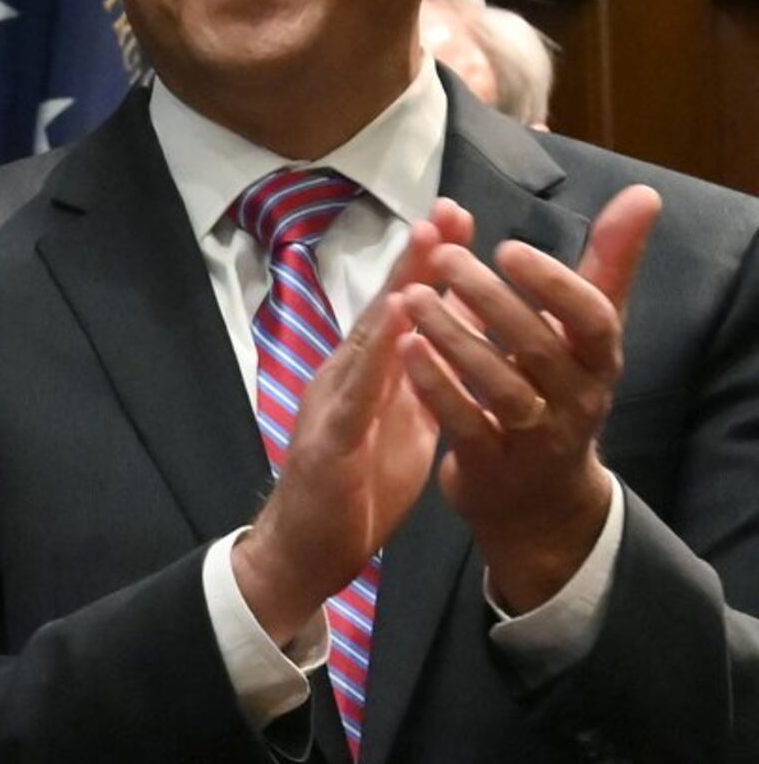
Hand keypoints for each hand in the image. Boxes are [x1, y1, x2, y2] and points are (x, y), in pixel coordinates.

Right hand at [232, 208, 449, 639]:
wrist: (305, 555)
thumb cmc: (351, 494)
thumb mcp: (400, 431)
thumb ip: (420, 385)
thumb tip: (450, 343)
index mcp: (367, 379)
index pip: (400, 312)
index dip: (427, 266)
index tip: (458, 219)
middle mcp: (344, 379)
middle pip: (383, 307)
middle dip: (416, 257)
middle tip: (447, 208)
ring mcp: (332, 405)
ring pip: (368, 336)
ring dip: (398, 285)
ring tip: (428, 241)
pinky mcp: (329, 439)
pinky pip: (357, 390)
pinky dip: (379, 351)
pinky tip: (398, 318)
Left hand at [399, 183, 655, 610]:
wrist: (539, 499)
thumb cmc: (561, 392)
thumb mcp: (586, 334)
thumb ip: (607, 265)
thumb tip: (643, 195)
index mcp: (600, 361)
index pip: (594, 318)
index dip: (554, 283)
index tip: (507, 246)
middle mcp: (578, 400)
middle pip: (538, 346)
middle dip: (490, 299)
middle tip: (443, 258)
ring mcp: (537, 437)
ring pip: (499, 385)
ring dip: (455, 338)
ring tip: (413, 298)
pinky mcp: (493, 466)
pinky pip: (465, 424)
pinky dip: (436, 386)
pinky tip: (405, 349)